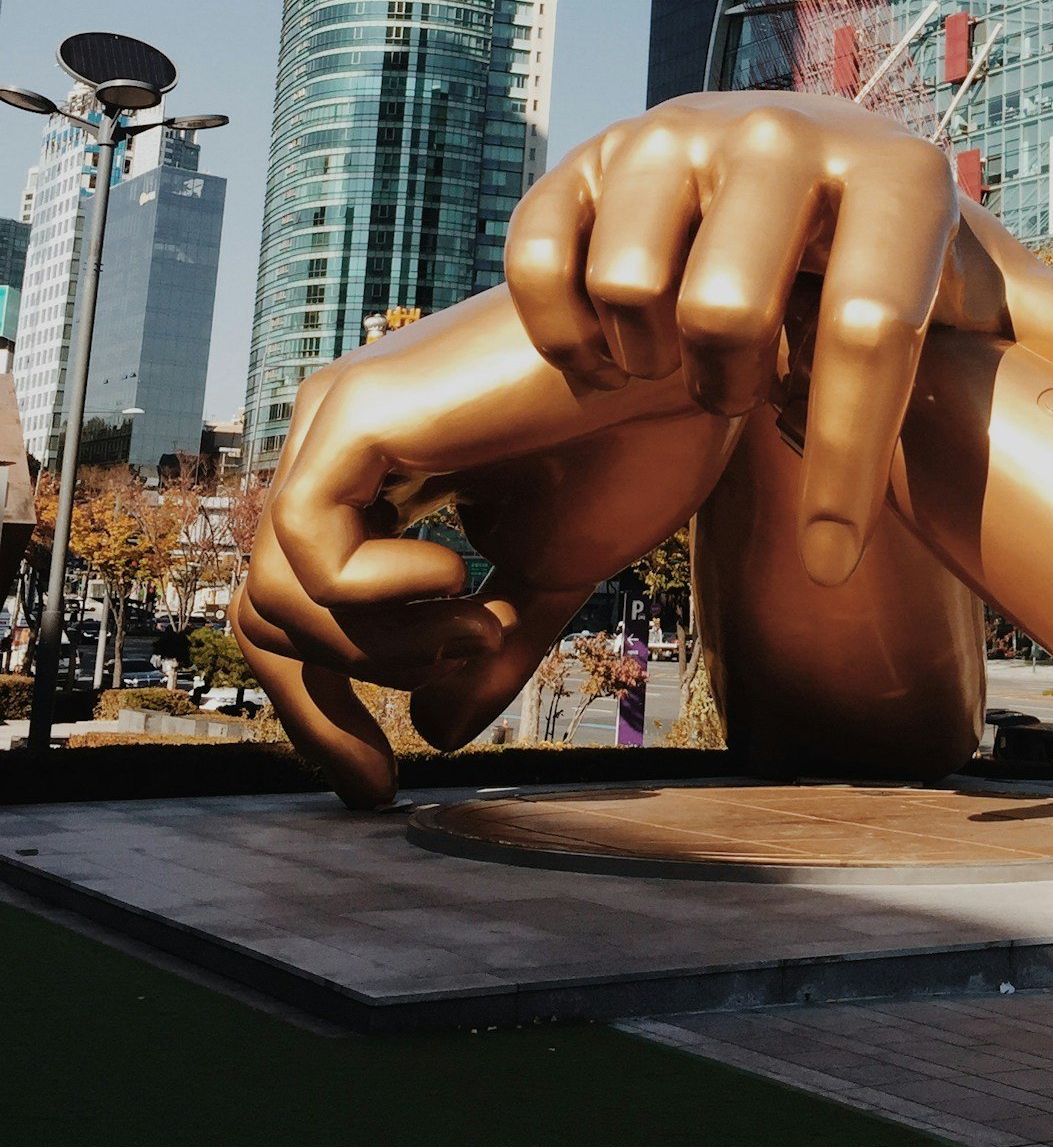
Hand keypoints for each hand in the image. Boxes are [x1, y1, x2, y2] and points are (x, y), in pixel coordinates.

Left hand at [234, 286, 739, 804]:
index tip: (380, 786)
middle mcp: (340, 438)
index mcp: (381, 469)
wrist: (693, 361)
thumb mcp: (554, 570)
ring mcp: (339, 419)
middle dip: (320, 709)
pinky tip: (460, 580)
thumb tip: (434, 732)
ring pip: (274, 589)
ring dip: (380, 650)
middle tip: (386, 777)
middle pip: (264, 608)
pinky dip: (376, 596)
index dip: (323, 707)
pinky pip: (304, 546)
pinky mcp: (355, 411)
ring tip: (479, 628)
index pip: (299, 604)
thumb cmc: (639, 438)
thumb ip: (491, 644)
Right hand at [506, 94, 1052, 586]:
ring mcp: (675, 131)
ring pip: (635, 292)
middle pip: (732, 317)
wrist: (780, 191)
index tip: (845, 563)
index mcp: (902, 170)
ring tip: (702, 360)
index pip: (874, 332)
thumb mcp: (993, 302)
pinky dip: (573, 334)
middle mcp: (786, 130)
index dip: (857, 462)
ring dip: (663, 364)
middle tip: (764, 398)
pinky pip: (544, 267)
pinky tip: (622, 343)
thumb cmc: (899, 263)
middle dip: (747, 400)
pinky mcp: (582, 151)